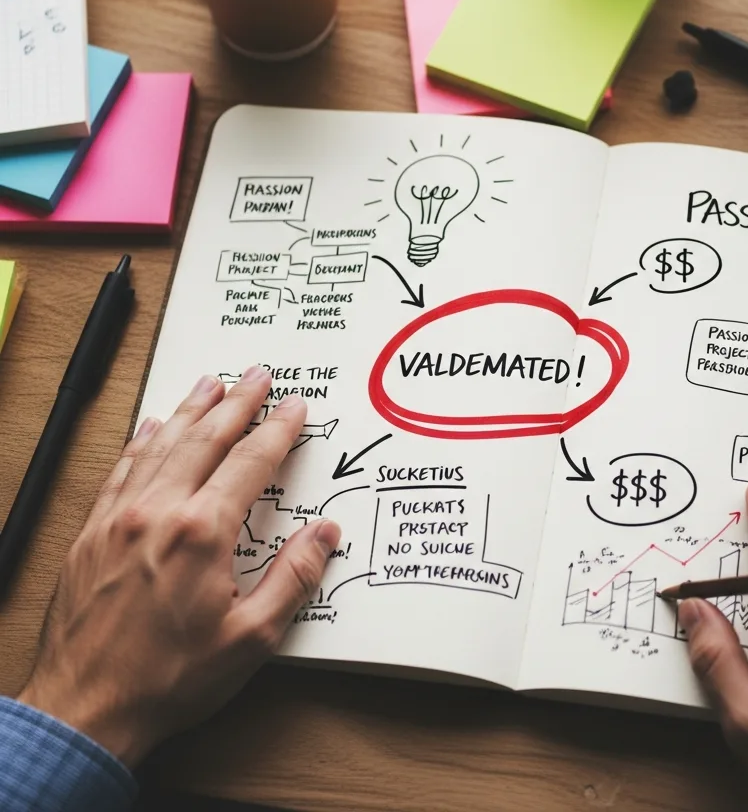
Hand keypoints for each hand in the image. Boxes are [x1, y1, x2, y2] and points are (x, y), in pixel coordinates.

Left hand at [17, 367, 339, 767]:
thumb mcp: (251, 638)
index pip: (251, 462)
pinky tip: (152, 426)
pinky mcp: (91, 533)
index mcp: (203, 533)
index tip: (294, 407)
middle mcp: (159, 512)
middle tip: (256, 375)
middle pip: (206, 439)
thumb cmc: (168, 680)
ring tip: (210, 384)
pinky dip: (141, 442)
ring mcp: (120, 518)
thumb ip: (293, 578)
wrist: (84, 711)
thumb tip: (324, 535)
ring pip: (162, 445)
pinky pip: (121, 470)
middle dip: (237, 402)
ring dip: (191, 410)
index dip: (278, 430)